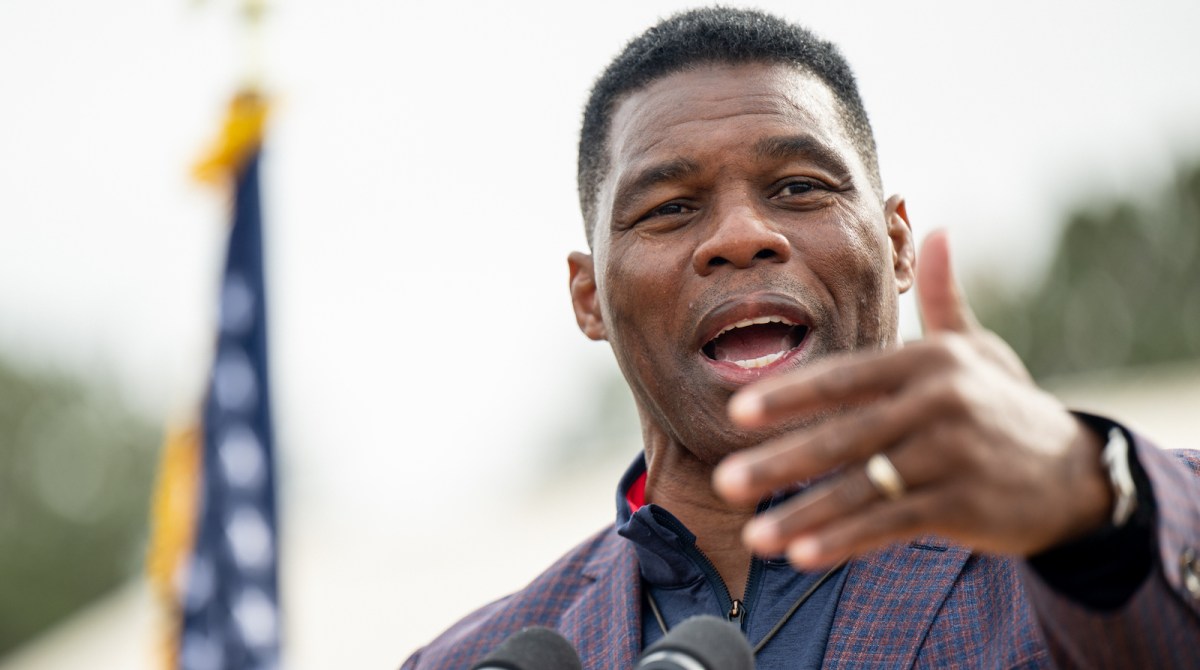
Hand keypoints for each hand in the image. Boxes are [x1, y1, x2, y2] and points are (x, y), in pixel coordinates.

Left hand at [712, 230, 1112, 568]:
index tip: (738, 413)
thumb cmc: (1002, 404)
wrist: (1074, 471)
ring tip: (755, 537)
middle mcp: (939, 403)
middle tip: (726, 481)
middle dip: (781, 462)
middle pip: (845, 436)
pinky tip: (804, 554)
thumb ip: (942, 298)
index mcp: (927, 362)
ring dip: (805, 514)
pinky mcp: (964, 504)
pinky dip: (847, 541)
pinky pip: (892, 524)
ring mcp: (952, 455)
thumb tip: (933, 229)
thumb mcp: (975, 348)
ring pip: (863, 489)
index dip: (790, 395)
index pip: (845, 377)